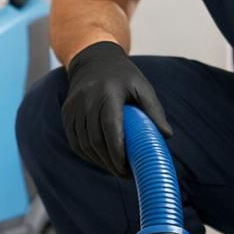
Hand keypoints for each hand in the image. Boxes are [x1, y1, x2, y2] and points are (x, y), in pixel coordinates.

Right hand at [60, 41, 171, 179]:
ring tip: (115, 169)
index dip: (117, 152)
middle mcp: (87, 100)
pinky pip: (75, 141)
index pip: (110, 127)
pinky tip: (100, 160)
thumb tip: (167, 136)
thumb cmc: (123, 76)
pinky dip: (87, 154)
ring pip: (83, 144)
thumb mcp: (142, 87)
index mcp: (108, 93)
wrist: (93, 59)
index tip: (127, 168)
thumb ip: (154, 111)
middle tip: (125, 175)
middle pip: (95, 141)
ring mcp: (74, 108)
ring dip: (99, 161)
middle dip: (110, 162)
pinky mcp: (66, 114)